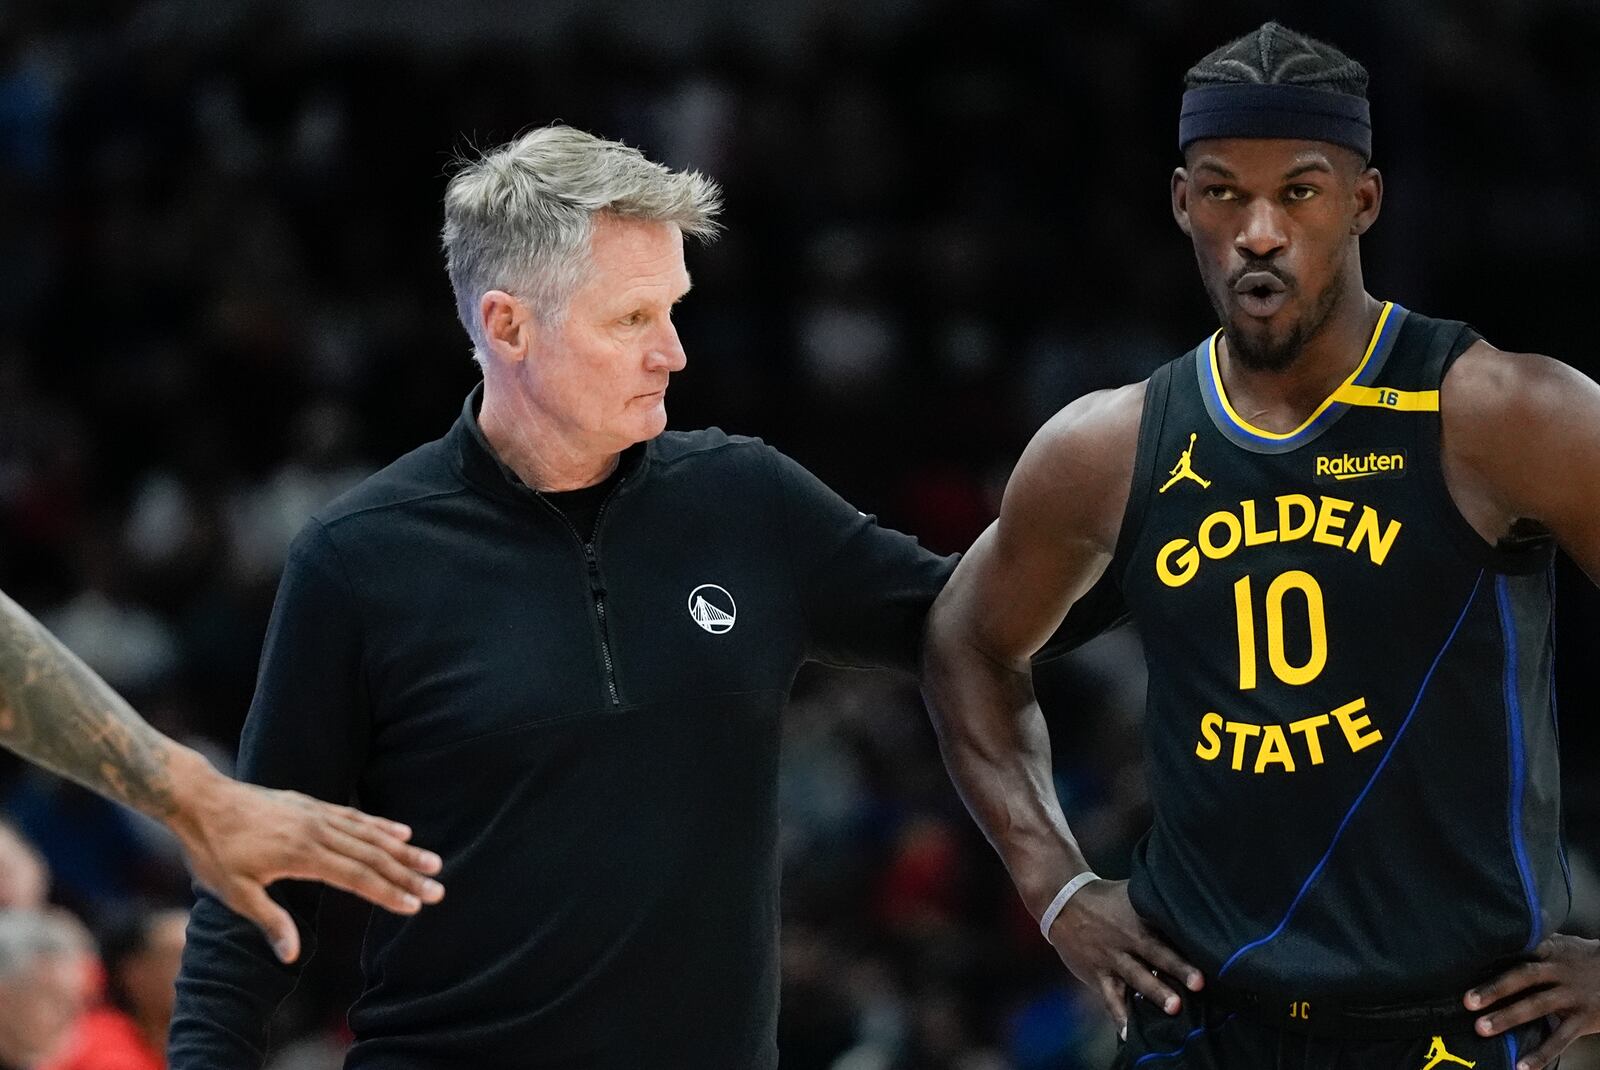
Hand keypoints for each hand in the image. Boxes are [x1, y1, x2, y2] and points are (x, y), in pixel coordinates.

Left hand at [170, 770, 444, 962]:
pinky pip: (355, 816)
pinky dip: (381, 825)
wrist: (200, 799)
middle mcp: (318, 832)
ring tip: (432, 860)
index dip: (388, 893)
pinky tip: (400, 831)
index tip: (414, 906)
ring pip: (370, 835)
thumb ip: (269, 921)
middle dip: (408, 874)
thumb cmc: (214, 851)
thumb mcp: (235, 893)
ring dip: (404, 850)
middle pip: (373, 856)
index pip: (357, 878)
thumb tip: (292, 956)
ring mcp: (318, 815)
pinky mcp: (312, 805)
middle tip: (438, 888)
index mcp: (303, 855)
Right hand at [1045, 878, 1203, 1031]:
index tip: (1204, 951)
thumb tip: (1189, 907)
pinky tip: (1129, 1034)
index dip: (1183, 940)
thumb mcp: (1130, 894)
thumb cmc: (1104, 899)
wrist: (1062, 904)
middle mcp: (1127, 940)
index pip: (1165, 928)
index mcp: (1138, 919)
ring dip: (1155, 992)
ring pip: (1136, 977)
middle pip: (1155, 954)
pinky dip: (1119, 1015)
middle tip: (1198, 984)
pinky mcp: (1099, 975)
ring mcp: (1112, 960)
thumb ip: (1155, 903)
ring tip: (1173, 1008)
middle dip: (1176, 968)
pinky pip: (1110, 997)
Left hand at [1466, 934, 1599, 1069]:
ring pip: (1537, 1005)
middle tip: (1467, 1001)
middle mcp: (1559, 970)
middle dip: (1495, 989)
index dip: (1495, 953)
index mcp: (1550, 949)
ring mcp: (1571, 995)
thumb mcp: (1560, 947)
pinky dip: (1541, 1054)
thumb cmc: (1581, 960)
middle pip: (1523, 976)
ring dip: (1508, 1017)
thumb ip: (1533, 949)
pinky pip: (1560, 1039)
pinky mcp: (1584, 1019)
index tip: (1466, 959)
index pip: (1519, 948)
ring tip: (1482, 1028)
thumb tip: (1491, 953)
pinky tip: (1522, 1066)